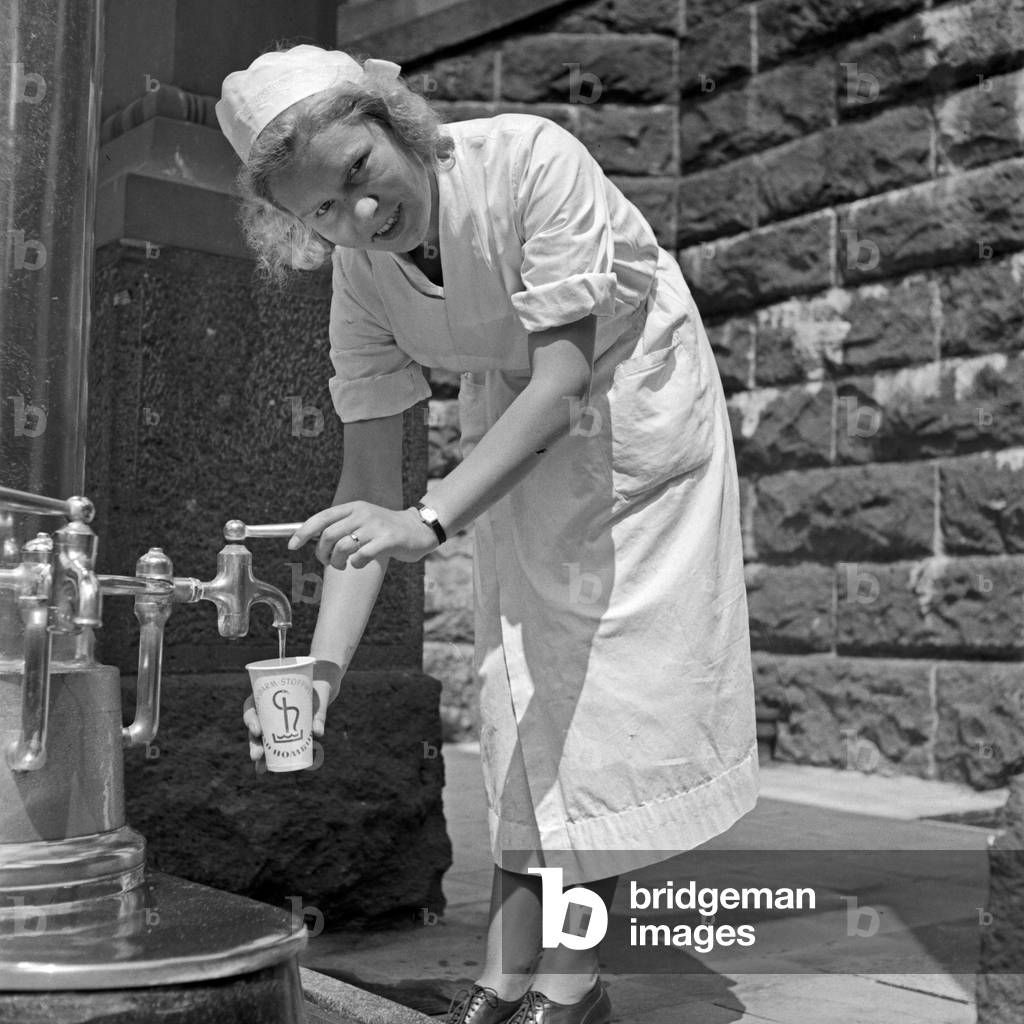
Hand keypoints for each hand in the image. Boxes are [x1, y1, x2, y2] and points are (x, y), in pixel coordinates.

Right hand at [242, 659, 340, 771]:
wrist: (321, 685)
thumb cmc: (315, 686)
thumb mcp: (316, 694)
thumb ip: (318, 712)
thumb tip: (318, 733)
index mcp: (265, 697)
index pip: (251, 708)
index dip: (251, 720)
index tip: (258, 731)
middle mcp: (267, 713)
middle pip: (255, 730)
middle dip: (254, 745)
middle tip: (256, 756)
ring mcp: (276, 724)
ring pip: (264, 741)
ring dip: (261, 756)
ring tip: (261, 769)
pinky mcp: (287, 733)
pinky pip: (279, 747)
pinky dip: (279, 757)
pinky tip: (274, 768)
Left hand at [286, 501, 437, 569]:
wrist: (419, 529)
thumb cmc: (386, 529)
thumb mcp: (363, 520)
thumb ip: (342, 526)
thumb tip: (313, 539)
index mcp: (354, 507)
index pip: (322, 518)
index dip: (303, 532)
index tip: (292, 545)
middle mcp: (363, 514)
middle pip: (328, 535)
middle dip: (322, 553)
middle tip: (327, 562)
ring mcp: (376, 526)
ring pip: (343, 546)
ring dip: (338, 562)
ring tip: (343, 565)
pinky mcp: (388, 540)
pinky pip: (362, 556)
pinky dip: (356, 564)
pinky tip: (361, 563)